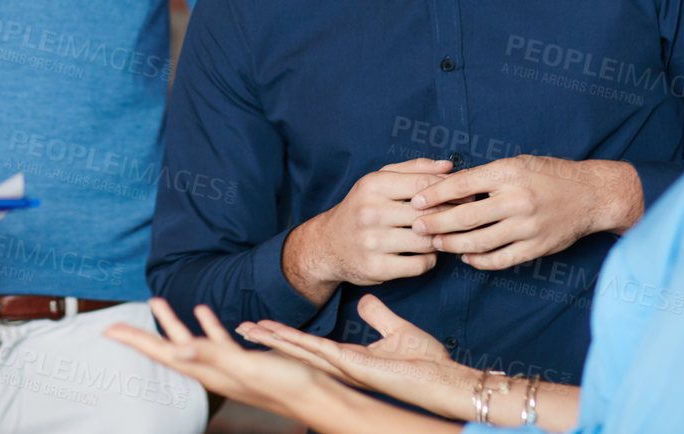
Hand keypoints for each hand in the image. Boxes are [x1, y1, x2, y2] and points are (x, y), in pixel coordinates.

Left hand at [105, 299, 333, 422]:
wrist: (316, 397)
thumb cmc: (284, 386)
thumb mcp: (245, 367)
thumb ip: (212, 355)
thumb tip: (178, 350)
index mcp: (209, 371)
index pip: (163, 353)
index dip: (136, 340)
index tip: (110, 330)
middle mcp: (212, 370)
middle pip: (168, 348)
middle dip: (143, 333)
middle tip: (117, 323)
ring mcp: (226, 365)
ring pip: (189, 341)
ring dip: (172, 322)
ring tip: (157, 302)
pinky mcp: (241, 359)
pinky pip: (215, 338)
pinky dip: (205, 323)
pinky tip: (204, 311)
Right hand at [240, 295, 472, 417]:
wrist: (445, 382)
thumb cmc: (428, 363)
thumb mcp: (397, 331)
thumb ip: (378, 316)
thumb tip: (364, 300)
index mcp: (349, 359)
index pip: (310, 345)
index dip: (284, 335)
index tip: (260, 325)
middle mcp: (342, 366)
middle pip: (297, 350)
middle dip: (268, 340)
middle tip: (239, 327)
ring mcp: (347, 369)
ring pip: (302, 351)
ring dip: (274, 341)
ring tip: (248, 329)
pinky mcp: (356, 368)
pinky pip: (320, 352)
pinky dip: (297, 344)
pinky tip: (278, 336)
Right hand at [283, 158, 453, 303]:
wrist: (327, 244)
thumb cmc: (361, 208)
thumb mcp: (379, 181)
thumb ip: (414, 169)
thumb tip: (448, 166)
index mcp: (373, 185)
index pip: (424, 184)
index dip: (450, 191)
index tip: (464, 197)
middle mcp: (370, 212)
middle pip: (429, 214)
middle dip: (449, 217)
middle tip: (459, 219)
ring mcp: (372, 242)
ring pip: (427, 241)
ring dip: (439, 240)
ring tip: (438, 236)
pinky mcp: (376, 268)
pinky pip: (420, 265)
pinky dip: (428, 260)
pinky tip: (424, 253)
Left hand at [409, 156, 642, 269]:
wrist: (591, 195)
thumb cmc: (548, 174)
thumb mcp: (515, 164)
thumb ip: (485, 176)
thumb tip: (447, 186)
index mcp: (508, 173)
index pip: (462, 184)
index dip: (435, 195)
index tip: (416, 202)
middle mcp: (517, 199)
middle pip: (465, 216)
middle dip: (436, 223)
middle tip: (416, 227)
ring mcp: (527, 226)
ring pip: (479, 241)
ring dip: (452, 244)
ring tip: (436, 243)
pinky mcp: (537, 247)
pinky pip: (500, 259)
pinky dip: (479, 260)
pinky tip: (466, 256)